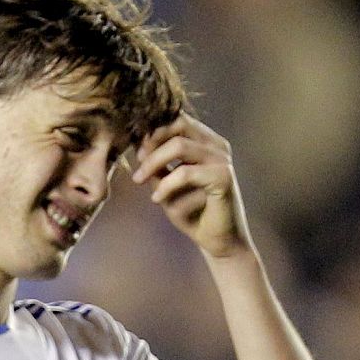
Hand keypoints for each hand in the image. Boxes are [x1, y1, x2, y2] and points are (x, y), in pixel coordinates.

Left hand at [131, 114, 251, 257]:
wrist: (217, 240)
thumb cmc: (190, 210)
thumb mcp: (165, 183)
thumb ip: (155, 164)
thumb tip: (137, 144)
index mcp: (205, 141)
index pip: (177, 120)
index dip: (152, 131)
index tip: (135, 152)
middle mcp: (217, 145)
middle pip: (177, 126)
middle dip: (150, 145)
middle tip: (136, 166)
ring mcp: (222, 159)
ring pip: (178, 146)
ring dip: (153, 164)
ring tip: (139, 181)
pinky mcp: (224, 177)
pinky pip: (185, 173)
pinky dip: (165, 186)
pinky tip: (157, 199)